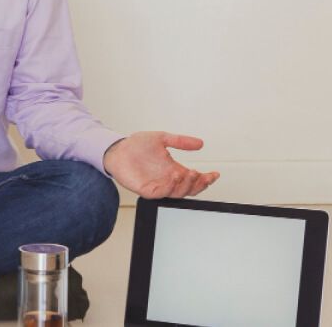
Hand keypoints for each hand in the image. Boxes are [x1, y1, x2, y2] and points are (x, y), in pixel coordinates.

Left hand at [103, 131, 219, 198]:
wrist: (116, 148)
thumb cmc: (136, 145)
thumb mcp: (162, 138)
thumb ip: (180, 141)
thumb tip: (200, 143)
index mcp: (173, 170)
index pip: (194, 179)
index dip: (206, 179)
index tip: (215, 174)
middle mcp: (167, 180)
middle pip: (189, 189)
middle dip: (199, 184)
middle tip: (202, 174)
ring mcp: (157, 186)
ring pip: (177, 193)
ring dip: (186, 185)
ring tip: (189, 173)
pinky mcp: (146, 190)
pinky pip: (161, 193)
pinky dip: (170, 187)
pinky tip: (174, 177)